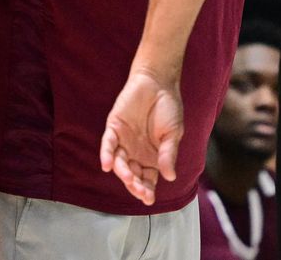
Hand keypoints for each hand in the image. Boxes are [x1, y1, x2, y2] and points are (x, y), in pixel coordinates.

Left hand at [100, 71, 184, 205]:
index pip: (148, 179)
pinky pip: (108, 145)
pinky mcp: (114, 128)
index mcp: (152, 157)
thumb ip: (169, 154)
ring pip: (120, 163)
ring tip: (128, 178)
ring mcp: (124, 142)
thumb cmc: (168, 107)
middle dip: (135, 185)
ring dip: (123, 173)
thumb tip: (170, 177)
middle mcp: (136, 153)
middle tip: (140, 190)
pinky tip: (108, 165)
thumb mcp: (173, 133)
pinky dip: (106, 155)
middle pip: (133, 175)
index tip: (149, 198)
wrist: (158, 82)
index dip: (147, 190)